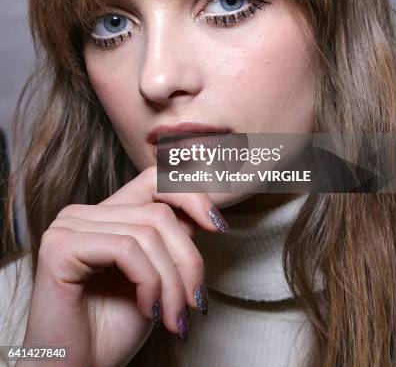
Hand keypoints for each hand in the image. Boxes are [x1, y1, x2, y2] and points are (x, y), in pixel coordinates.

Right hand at [19, 166, 228, 366]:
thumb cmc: (113, 331)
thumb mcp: (156, 277)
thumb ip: (170, 240)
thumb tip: (205, 212)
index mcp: (104, 215)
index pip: (153, 179)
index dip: (191, 195)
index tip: (219, 227)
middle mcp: (83, 213)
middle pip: (159, 212)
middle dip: (188, 261)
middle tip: (196, 304)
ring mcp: (68, 226)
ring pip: (148, 232)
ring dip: (172, 282)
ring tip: (174, 318)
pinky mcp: (60, 246)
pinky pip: (126, 249)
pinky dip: (149, 282)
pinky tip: (148, 310)